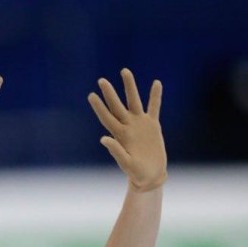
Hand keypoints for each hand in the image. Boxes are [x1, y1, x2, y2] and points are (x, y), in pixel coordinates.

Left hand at [88, 69, 167, 191]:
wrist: (150, 175)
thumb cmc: (136, 173)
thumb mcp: (126, 163)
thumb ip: (116, 151)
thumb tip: (103, 138)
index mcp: (120, 135)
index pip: (107, 117)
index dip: (99, 107)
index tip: (91, 95)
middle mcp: (128, 127)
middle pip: (117, 106)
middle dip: (110, 93)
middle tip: (101, 80)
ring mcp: (140, 124)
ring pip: (134, 101)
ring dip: (130, 87)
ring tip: (124, 71)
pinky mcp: (153, 125)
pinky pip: (154, 108)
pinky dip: (155, 96)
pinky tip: (156, 83)